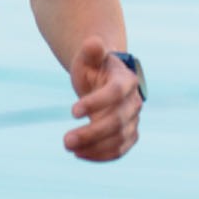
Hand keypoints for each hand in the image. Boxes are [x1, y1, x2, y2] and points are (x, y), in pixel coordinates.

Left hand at [65, 37, 141, 161]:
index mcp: (126, 80)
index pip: (115, 93)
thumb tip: (92, 42)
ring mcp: (133, 120)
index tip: (71, 111)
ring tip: (68, 148)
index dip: (96, 102)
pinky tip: (79, 154)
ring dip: (94, 147)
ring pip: (119, 139)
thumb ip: (91, 51)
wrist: (104, 80)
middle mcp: (134, 101)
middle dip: (91, 133)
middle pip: (117, 121)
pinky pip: (119, 150)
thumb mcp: (89, 57)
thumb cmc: (94, 67)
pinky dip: (101, 156)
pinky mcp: (129, 135)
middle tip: (65, 141)